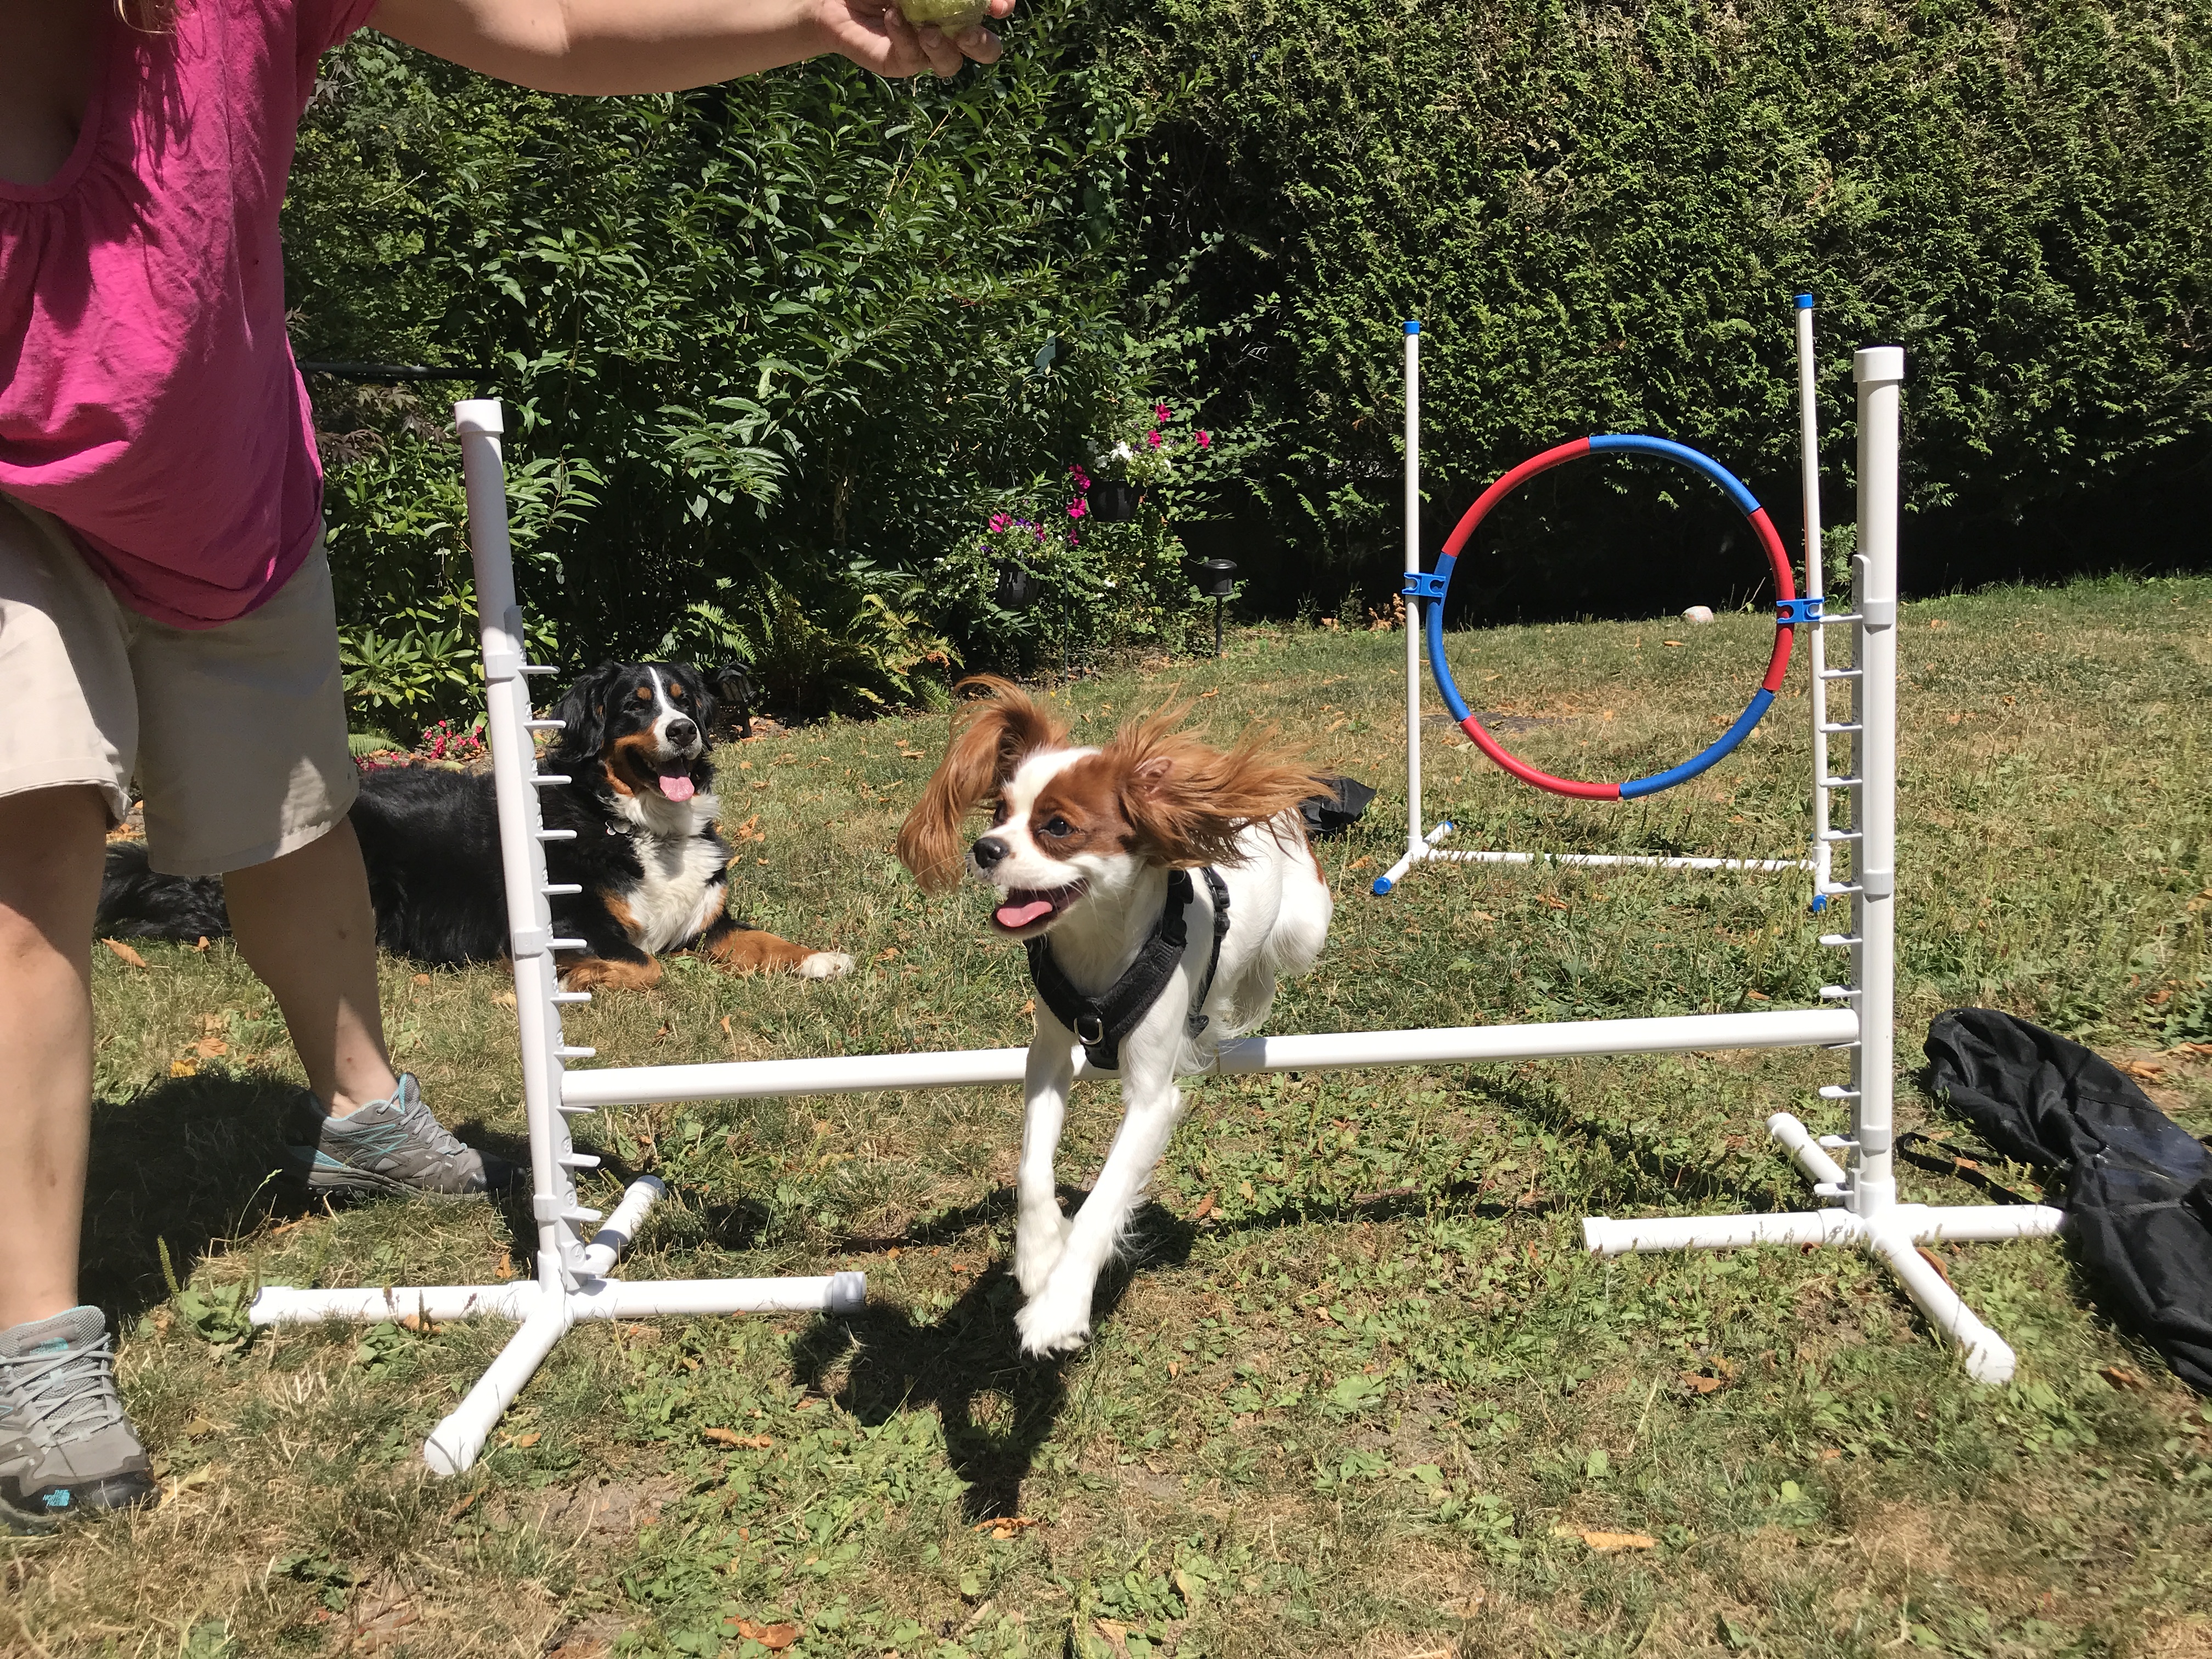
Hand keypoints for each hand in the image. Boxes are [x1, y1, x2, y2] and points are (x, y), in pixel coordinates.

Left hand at [817, 0, 1014, 77]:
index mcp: (957, 5)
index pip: (991, 9)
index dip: (1001, 7)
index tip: (1000, 5)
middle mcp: (948, 30)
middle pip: (985, 50)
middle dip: (983, 44)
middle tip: (968, 32)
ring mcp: (926, 50)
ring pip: (951, 63)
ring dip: (943, 48)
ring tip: (926, 29)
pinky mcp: (901, 63)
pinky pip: (914, 58)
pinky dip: (905, 36)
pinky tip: (892, 17)